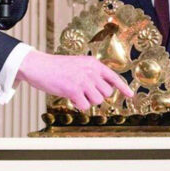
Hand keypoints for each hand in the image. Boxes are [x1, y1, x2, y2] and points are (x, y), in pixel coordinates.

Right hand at [16, 51, 132, 110]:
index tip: (130, 95)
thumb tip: (105, 89)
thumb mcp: (79, 64)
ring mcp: (83, 80)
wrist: (38, 66)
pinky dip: (78, 105)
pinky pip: (85, 106)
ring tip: (75, 92)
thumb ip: (92, 73)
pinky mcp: (73, 90)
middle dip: (97, 95)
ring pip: (97, 101)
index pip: (113, 77)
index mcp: (93, 63)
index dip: (123, 88)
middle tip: (84, 92)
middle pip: (106, 93)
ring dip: (87, 101)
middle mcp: (91, 71)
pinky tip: (70, 97)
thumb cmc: (57, 67)